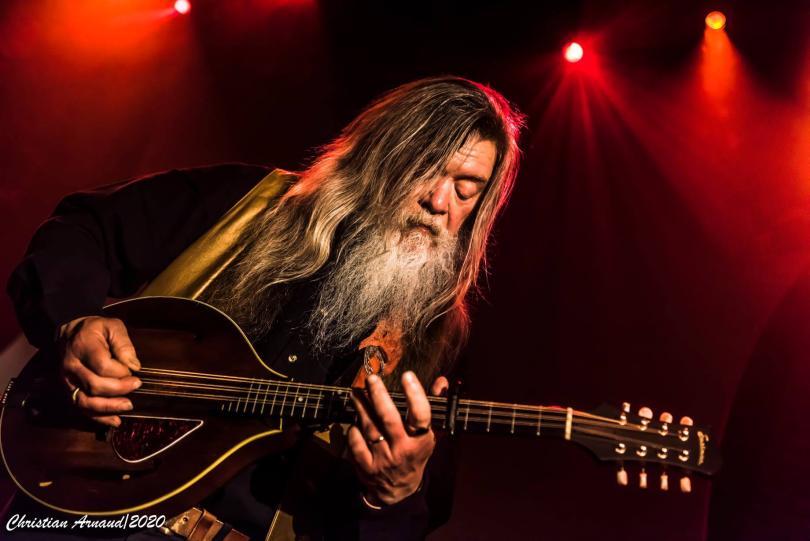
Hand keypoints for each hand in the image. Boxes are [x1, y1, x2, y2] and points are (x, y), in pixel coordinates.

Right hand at [59, 316, 141, 426]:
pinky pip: (82, 408)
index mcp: (83, 347)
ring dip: (108, 408)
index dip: (120, 372)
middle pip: (94, 385)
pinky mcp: (69, 391)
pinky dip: (98, 418)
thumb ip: (124, 344)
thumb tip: (134, 366)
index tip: (134, 371)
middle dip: (118, 389)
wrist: (69, 333)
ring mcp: (68, 381)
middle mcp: (72, 366)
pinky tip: (115, 421)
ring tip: (128, 406)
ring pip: (85, 401)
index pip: (102, 366)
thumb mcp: (112, 326)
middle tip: (136, 385)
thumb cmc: (95, 330)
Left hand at [348, 371, 447, 505]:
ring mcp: (383, 459)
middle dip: (379, 395)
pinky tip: (354, 420)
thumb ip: (433, 406)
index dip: (415, 394)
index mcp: (421, 441)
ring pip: (370, 427)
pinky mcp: (367, 467)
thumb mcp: (428, 435)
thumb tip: (441, 381)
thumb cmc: (414, 455)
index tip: (407, 375)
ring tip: (357, 392)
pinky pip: (356, 442)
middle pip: (389, 418)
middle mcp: (402, 450)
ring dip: (361, 407)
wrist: (397, 491)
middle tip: (372, 379)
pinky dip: (354, 429)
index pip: (421, 415)